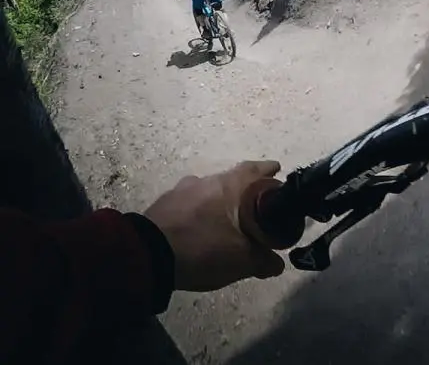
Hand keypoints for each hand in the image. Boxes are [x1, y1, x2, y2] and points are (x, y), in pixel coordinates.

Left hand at [143, 161, 286, 290]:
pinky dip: (197, 212)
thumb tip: (277, 264)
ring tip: (223, 220)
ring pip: (207, 190)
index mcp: (230, 185)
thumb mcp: (242, 261)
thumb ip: (264, 261)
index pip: (256, 168)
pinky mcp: (162, 206)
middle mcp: (206, 180)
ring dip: (217, 201)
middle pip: (231, 178)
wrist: (147, 256)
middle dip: (244, 189)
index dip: (268, 170)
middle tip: (253, 204)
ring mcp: (180, 191)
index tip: (277, 173)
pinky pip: (187, 204)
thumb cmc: (203, 248)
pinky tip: (197, 229)